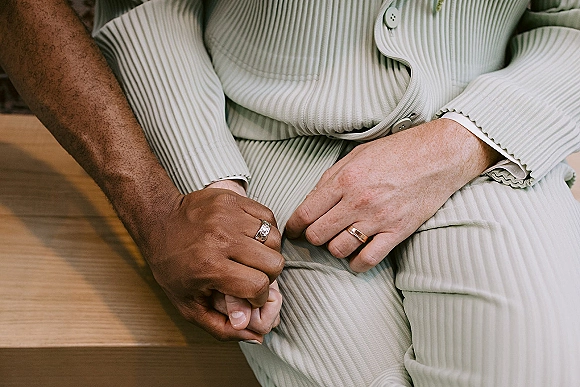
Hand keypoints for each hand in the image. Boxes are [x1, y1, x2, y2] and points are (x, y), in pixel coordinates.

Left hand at [139, 180, 283, 341]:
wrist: (158, 221)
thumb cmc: (172, 266)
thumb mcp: (188, 305)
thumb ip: (222, 327)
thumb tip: (257, 336)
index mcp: (209, 267)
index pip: (258, 287)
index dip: (259, 296)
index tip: (250, 294)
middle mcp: (221, 239)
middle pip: (274, 263)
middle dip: (267, 275)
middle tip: (251, 274)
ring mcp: (228, 215)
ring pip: (274, 239)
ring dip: (267, 251)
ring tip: (251, 255)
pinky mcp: (233, 199)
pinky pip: (268, 217)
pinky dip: (265, 229)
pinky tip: (250, 237)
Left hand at [286, 119, 500, 271]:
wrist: (438, 155)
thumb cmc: (397, 152)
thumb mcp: (357, 155)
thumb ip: (331, 178)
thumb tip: (311, 201)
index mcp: (344, 180)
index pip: (305, 213)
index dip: (294, 227)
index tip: (293, 231)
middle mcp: (358, 201)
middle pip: (317, 235)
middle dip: (313, 237)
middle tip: (318, 233)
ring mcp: (378, 219)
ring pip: (338, 250)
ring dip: (335, 248)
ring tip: (340, 240)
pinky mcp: (397, 232)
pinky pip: (368, 260)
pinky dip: (357, 264)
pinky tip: (356, 257)